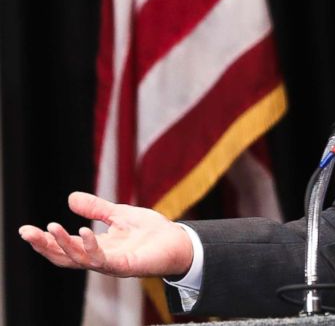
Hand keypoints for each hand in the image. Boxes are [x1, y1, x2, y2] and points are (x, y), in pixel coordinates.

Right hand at [18, 191, 192, 277]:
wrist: (180, 241)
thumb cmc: (152, 232)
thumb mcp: (119, 214)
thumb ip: (96, 209)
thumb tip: (69, 198)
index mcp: (97, 248)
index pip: (65, 247)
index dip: (45, 240)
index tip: (26, 230)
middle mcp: (100, 259)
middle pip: (65, 257)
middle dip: (45, 246)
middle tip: (27, 233)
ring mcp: (113, 264)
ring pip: (80, 260)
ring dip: (64, 245)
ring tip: (51, 227)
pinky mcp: (127, 266)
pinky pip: (104, 260)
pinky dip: (92, 247)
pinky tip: (85, 232)